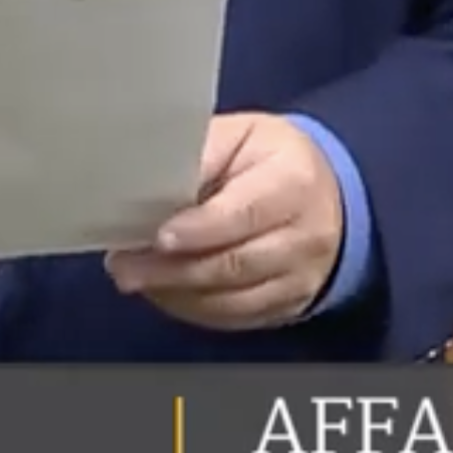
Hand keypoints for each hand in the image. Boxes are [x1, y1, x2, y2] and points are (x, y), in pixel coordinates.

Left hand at [103, 114, 343, 330]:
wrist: (327, 196)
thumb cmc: (271, 160)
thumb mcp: (241, 135)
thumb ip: (201, 155)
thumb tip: (150, 182)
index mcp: (294, 182)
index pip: (243, 213)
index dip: (199, 229)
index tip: (158, 237)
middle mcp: (306, 236)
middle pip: (235, 263)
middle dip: (173, 270)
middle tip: (125, 267)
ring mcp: (301, 277)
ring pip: (233, 299)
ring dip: (176, 292)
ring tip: (135, 278)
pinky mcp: (289, 305)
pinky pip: (236, 317)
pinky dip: (194, 308)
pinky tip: (164, 292)